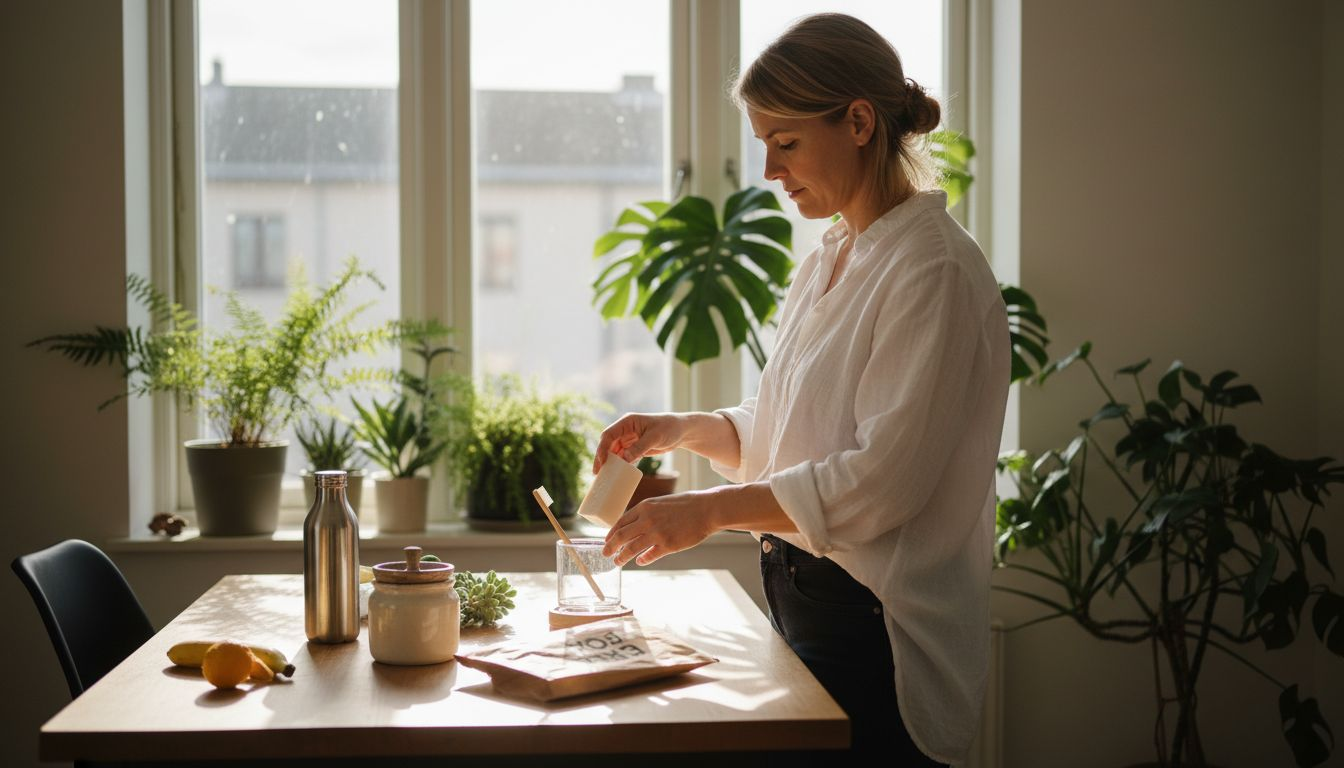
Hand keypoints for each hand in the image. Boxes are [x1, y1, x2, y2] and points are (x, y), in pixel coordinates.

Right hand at [593, 412, 684, 473]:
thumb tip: (623, 459)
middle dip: (602, 458)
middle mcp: (625, 430)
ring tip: (604, 477)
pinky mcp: (635, 448)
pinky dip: (620, 465)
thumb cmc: (669, 428)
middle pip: (608, 445)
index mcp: (627, 422)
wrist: (681, 431)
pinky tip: (616, 475)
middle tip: (597, 473)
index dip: (603, 448)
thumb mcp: (655, 437)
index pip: (609, 435)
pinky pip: (623, 457)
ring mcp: (629, 440)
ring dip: (610, 464)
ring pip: (614, 452)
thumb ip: (639, 447)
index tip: (602, 462)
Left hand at [602, 489, 720, 565]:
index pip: (620, 522)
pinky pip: (649, 556)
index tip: (607, 540)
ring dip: (622, 557)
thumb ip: (646, 513)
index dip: (611, 533)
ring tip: (617, 562)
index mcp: (644, 507)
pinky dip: (642, 560)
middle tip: (605, 554)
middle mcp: (647, 520)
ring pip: (631, 549)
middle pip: (621, 537)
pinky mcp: (668, 546)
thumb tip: (632, 526)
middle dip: (610, 547)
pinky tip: (640, 561)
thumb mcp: (660, 503)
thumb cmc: (685, 505)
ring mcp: (657, 534)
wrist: (706, 509)